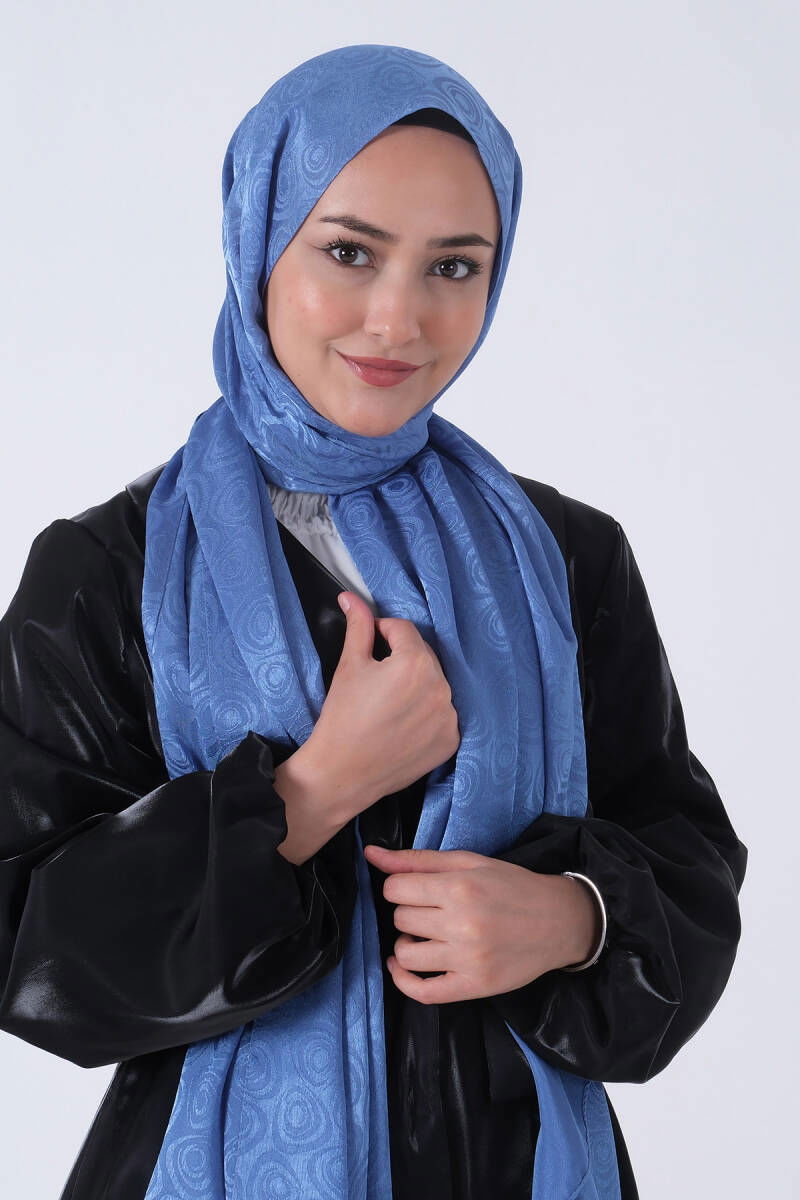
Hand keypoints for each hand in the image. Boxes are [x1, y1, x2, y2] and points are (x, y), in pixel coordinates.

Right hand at [303, 592, 460, 821]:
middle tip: (377, 680)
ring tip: (390, 704)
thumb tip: (351, 598)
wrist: (341, 773)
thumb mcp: (349, 666)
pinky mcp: (451, 741)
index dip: (383, 633)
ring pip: (435, 685)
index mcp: (415, 663)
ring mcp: (448, 717)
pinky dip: (428, 714)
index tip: (371, 648)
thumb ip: (358, 626)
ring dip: (418, 686)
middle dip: (402, 660)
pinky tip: (404, 723)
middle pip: (423, 656)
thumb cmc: (341, 718)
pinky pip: (443, 714)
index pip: (404, 630)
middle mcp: (440, 688)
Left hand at [362, 845, 600, 1003]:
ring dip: (407, 943)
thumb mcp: (468, 861)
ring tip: (425, 935)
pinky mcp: (474, 986)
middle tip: (430, 910)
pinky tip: (403, 967)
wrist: (558, 921)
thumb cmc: (511, 885)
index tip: (415, 889)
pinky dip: (403, 981)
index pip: (396, 889)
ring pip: (405, 954)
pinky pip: (422, 992)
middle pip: (400, 918)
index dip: (399, 887)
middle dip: (408, 911)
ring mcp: (468, 959)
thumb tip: (370, 854)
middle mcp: (462, 924)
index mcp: (460, 887)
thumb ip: (417, 859)